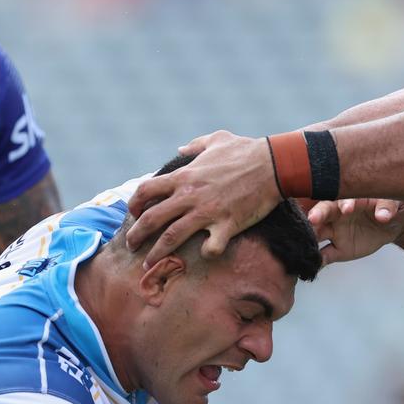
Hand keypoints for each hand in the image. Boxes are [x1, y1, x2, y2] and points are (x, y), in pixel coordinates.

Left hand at [126, 131, 282, 267]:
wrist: (272, 164)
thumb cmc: (244, 150)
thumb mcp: (216, 139)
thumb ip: (195, 145)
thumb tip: (181, 149)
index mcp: (184, 176)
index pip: (146, 191)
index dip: (134, 204)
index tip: (134, 214)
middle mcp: (189, 195)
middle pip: (151, 219)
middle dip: (136, 235)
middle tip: (131, 246)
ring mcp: (207, 211)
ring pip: (171, 237)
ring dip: (156, 254)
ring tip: (149, 264)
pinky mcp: (227, 224)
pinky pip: (210, 247)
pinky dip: (205, 254)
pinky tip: (205, 254)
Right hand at [309, 198, 403, 264]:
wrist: (392, 224)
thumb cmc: (390, 206)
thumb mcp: (394, 201)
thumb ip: (387, 206)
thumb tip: (384, 215)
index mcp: (350, 200)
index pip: (342, 198)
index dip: (343, 203)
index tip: (346, 209)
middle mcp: (337, 214)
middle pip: (322, 213)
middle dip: (316, 216)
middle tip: (312, 219)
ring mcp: (336, 232)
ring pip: (318, 234)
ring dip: (311, 238)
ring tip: (306, 244)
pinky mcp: (338, 250)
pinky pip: (324, 256)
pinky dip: (317, 260)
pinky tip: (312, 265)